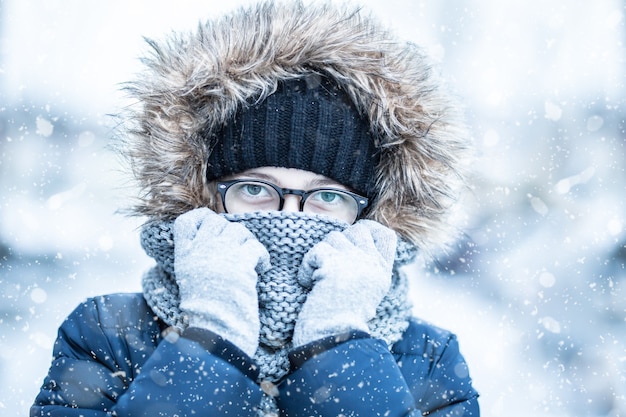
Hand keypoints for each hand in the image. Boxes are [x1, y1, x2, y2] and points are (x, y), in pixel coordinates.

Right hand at [173, 208, 270, 356]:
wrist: (214, 328)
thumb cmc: (204, 311)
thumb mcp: (189, 281)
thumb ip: (197, 261)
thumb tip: (213, 248)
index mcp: (184, 254)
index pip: (186, 221)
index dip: (200, 219)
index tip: (211, 226)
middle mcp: (201, 248)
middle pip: (216, 222)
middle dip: (229, 232)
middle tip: (236, 249)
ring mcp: (221, 251)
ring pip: (239, 230)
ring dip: (247, 243)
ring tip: (249, 261)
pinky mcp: (241, 259)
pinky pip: (256, 246)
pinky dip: (262, 257)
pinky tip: (261, 268)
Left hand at [292, 220, 396, 346]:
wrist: (332, 339)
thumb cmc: (342, 320)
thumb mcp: (366, 292)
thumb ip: (364, 268)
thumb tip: (350, 242)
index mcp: (382, 272)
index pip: (386, 236)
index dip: (370, 231)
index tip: (353, 241)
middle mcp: (372, 264)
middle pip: (359, 229)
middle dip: (340, 241)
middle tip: (329, 263)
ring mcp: (355, 262)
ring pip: (334, 237)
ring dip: (321, 255)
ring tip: (317, 278)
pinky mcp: (334, 263)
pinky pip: (316, 251)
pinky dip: (306, 267)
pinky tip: (307, 282)